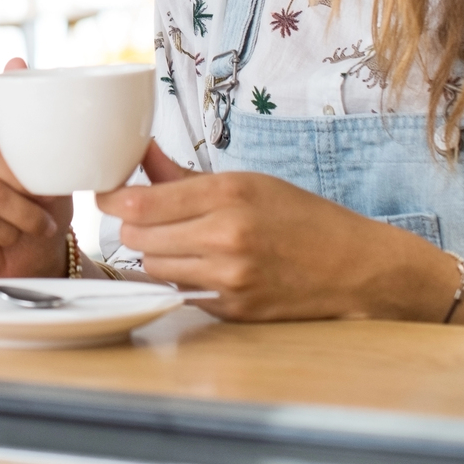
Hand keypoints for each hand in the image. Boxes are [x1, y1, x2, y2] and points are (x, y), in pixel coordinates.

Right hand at [0, 58, 69, 278]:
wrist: (33, 253)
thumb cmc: (37, 201)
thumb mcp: (42, 156)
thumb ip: (27, 111)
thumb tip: (15, 59)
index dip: (11, 130)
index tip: (42, 156)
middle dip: (21, 177)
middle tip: (47, 196)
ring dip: (22, 211)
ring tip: (40, 223)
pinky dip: (5, 231)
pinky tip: (12, 235)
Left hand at [96, 143, 458, 322]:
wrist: (356, 268)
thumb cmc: (302, 217)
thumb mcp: (247, 181)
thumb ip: (184, 175)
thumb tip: (138, 154)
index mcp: (228, 194)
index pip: (139, 203)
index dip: (112, 197)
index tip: (107, 192)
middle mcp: (225, 237)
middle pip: (136, 237)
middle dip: (133, 227)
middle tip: (146, 217)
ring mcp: (228, 278)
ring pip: (152, 267)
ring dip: (154, 254)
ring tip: (178, 241)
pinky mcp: (232, 309)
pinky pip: (180, 291)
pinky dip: (180, 278)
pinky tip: (201, 265)